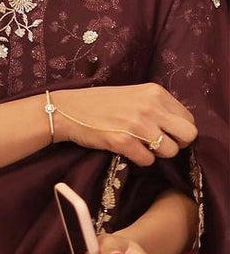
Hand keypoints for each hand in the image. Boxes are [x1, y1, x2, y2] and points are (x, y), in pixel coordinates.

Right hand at [52, 83, 195, 166]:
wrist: (66, 110)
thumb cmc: (99, 103)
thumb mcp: (133, 94)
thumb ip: (156, 105)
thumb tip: (176, 126)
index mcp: (155, 92)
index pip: (189, 118)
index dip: (179, 130)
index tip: (165, 134)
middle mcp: (150, 107)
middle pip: (188, 135)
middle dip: (177, 143)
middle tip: (160, 145)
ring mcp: (137, 124)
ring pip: (170, 151)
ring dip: (156, 154)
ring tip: (140, 147)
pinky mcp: (123, 141)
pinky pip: (148, 161)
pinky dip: (140, 160)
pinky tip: (128, 151)